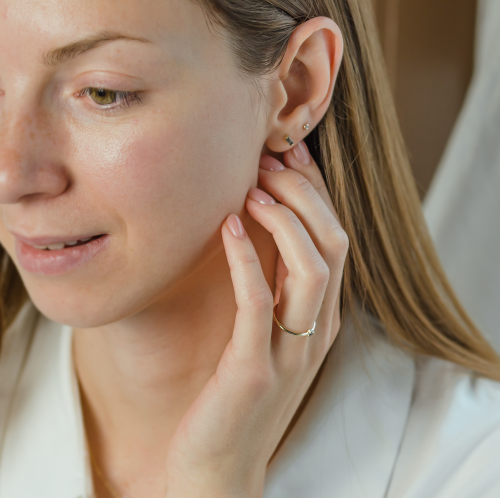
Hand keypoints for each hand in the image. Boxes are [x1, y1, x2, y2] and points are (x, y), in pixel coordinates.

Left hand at [164, 142, 348, 497]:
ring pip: (313, 270)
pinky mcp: (255, 370)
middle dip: (306, 195)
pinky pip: (259, 304)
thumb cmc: (236, 391)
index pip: (334, 239)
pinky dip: (248, 260)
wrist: (218, 465)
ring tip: (254, 189)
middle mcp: (317, 330)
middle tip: (270, 162)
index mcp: (320, 317)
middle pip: (333, 245)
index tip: (289, 153)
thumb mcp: (263, 333)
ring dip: (287, 222)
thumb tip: (259, 226)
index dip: (316, 192)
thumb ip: (272, 287)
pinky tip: (230, 228)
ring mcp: (291, 351)